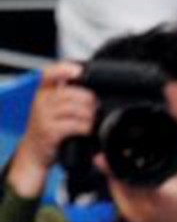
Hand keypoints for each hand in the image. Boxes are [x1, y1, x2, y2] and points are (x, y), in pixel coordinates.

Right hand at [10, 62, 95, 193]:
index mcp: (42, 91)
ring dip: (90, 116)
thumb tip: (91, 89)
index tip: (80, 71)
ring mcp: (44, 115)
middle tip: (97, 108)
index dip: (65, 69)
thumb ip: (64, 96)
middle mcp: (41, 100)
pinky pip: (75, 125)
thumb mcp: (51, 108)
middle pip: (72, 93)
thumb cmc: (48, 128)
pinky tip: (87, 131)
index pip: (50, 73)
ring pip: (76, 109)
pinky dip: (86, 128)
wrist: (34, 152)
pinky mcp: (50, 131)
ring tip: (93, 121)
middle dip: (90, 100)